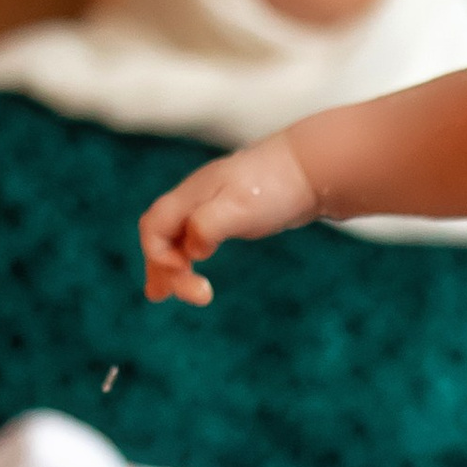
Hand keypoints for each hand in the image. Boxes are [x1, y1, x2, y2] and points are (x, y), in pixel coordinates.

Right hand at [140, 138, 320, 303]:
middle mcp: (195, 200)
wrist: (312, 169)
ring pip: (177, 238)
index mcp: (191, 197)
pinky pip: (196, 238)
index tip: (183, 271)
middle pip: (161, 235)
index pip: (154, 228)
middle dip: (161, 267)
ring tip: (165, 294)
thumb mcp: (239, 208)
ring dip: (169, 266)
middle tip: (166, 297)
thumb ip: (207, 227)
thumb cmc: (275, 185)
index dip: (158, 255)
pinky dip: (188, 257)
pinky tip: (194, 268)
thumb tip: (191, 251)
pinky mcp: (230, 214)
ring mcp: (211, 205)